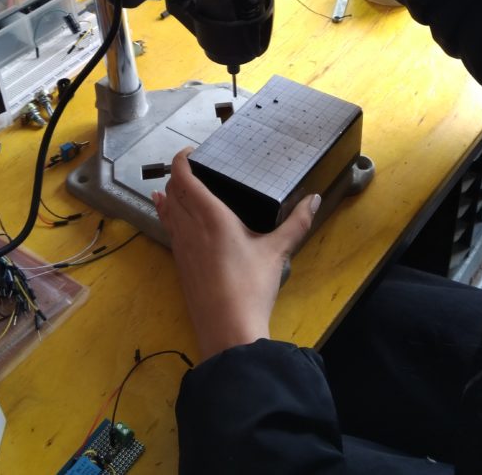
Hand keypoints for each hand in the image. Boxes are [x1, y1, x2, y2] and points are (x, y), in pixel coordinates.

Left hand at [153, 146, 320, 360]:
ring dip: (169, 195)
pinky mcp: (179, 265)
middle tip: (194, 169)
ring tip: (173, 186)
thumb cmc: (251, 286)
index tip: (191, 151)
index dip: (182, 160)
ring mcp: (181, 247)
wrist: (228, 330)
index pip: (184, 178)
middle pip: (173, 192)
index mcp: (211, 216)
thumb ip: (296, 223)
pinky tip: (173, 218)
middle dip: (178, 176)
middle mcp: (189, 227)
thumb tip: (314, 199)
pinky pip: (169, 230)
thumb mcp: (277, 252)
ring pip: (167, 211)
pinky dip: (168, 215)